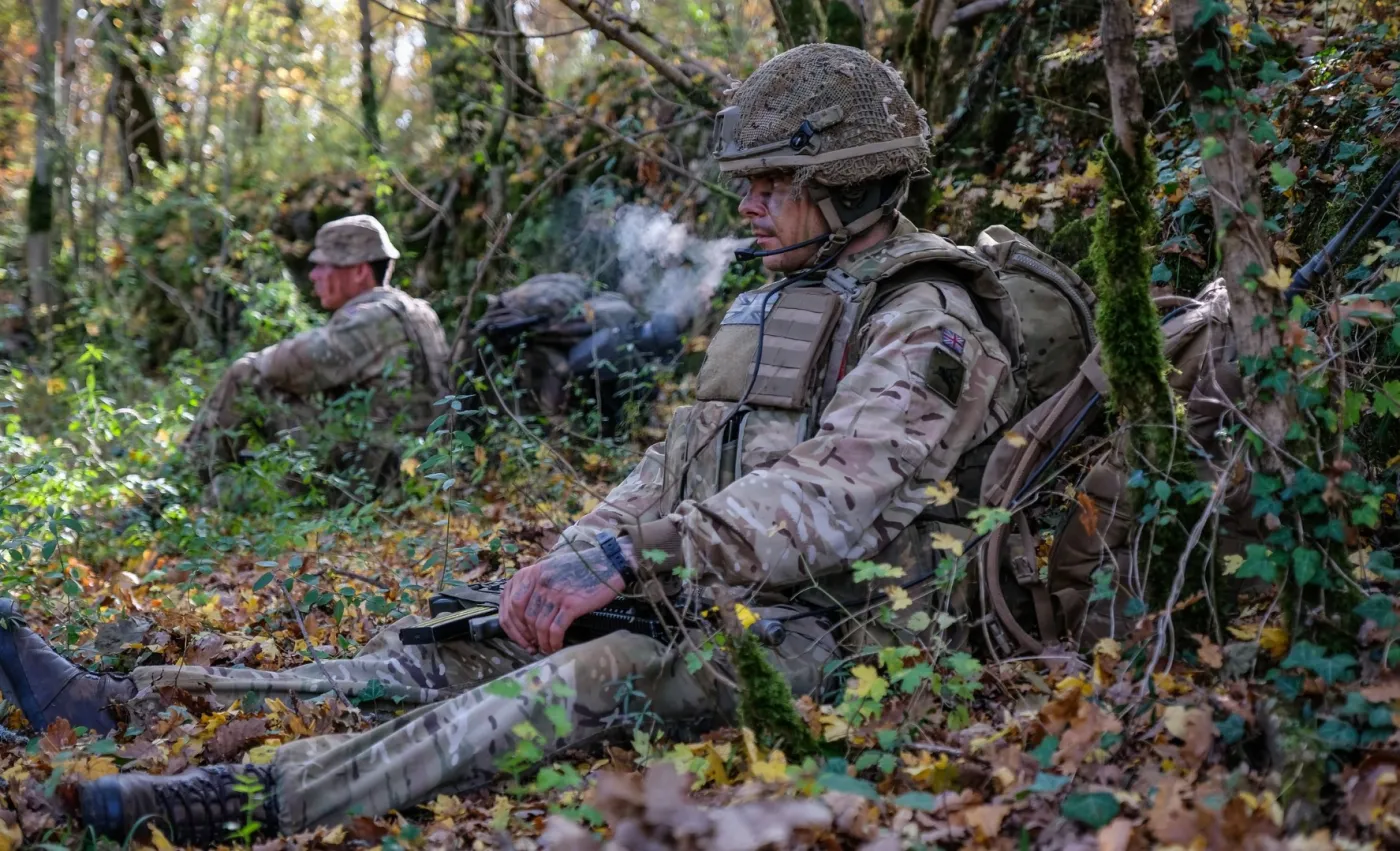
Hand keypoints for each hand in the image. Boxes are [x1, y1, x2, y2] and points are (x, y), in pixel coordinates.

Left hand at [498, 547, 626, 653]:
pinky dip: (553, 642)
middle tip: (532, 647)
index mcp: (529, 574)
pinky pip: (555, 629)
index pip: (509, 605)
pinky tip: (557, 646)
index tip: (520, 638)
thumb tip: (522, 618)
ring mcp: (554, 593)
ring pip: (538, 626)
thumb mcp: (548, 570)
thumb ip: (532, 587)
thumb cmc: (578, 570)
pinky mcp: (570, 604)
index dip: (512, 627)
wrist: (607, 564)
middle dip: (524, 637)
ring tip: (546, 648)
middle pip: (522, 617)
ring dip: (541, 642)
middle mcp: (538, 582)